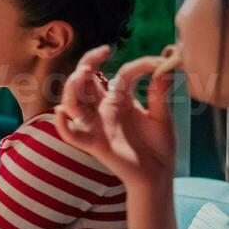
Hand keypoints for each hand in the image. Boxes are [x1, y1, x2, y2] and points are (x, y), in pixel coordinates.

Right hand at [56, 45, 176, 190]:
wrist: (159, 175)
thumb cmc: (159, 147)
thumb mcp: (162, 116)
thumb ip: (160, 92)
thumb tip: (167, 65)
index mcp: (120, 100)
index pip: (120, 74)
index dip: (138, 64)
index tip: (158, 62)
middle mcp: (104, 110)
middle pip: (84, 82)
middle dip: (87, 64)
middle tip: (100, 53)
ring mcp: (96, 125)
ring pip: (72, 102)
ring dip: (72, 87)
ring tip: (82, 74)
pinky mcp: (94, 143)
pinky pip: (70, 134)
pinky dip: (61, 124)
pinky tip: (61, 112)